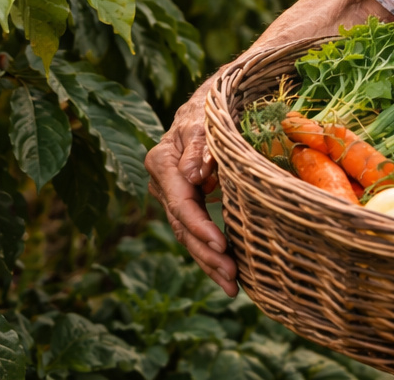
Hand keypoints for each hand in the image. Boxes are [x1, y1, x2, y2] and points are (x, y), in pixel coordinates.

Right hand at [146, 99, 236, 295]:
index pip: (180, 202)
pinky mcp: (186, 204)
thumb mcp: (202, 121)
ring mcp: (172, 196)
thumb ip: (198, 146)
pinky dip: (210, 253)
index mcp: (162, 163)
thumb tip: (192, 176)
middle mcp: (162, 183)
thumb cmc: (205, 110)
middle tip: (231, 276)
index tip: (221, 244)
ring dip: (209, 262)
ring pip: (187, 236)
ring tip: (232, 286)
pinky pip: (195, 233)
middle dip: (206, 254)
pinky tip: (226, 275)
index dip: (199, 226)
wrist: (202, 107)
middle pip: (182, 226)